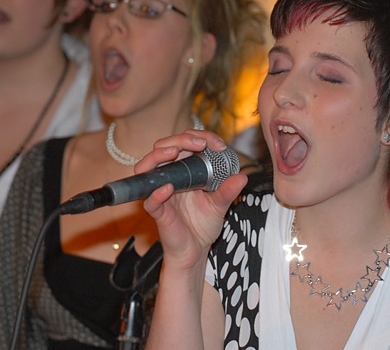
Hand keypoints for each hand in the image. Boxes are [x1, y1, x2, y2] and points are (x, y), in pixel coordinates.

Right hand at [137, 130, 247, 269]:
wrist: (196, 251)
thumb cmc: (204, 224)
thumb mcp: (221, 204)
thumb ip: (229, 190)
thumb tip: (242, 177)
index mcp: (185, 170)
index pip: (185, 143)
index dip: (200, 137)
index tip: (218, 145)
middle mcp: (170, 176)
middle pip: (164, 147)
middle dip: (180, 140)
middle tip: (198, 144)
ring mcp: (160, 192)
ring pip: (147, 166)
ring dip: (159, 155)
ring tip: (174, 153)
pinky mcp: (157, 211)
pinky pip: (150, 200)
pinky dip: (156, 192)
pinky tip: (167, 188)